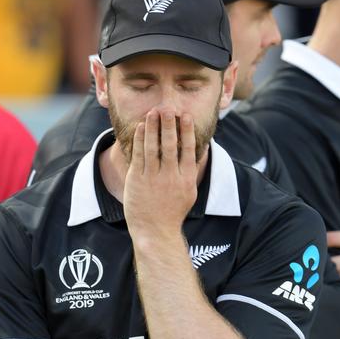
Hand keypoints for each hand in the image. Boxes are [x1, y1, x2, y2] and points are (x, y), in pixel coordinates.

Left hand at [123, 109, 198, 244]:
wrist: (155, 231)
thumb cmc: (173, 211)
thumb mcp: (190, 192)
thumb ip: (193, 170)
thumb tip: (203, 149)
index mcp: (186, 179)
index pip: (187, 149)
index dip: (187, 131)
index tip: (186, 115)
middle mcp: (170, 177)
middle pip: (170, 145)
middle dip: (169, 124)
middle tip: (168, 107)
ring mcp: (152, 179)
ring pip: (153, 148)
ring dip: (153, 128)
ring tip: (153, 112)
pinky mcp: (137, 181)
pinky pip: (138, 156)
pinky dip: (140, 140)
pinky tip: (141, 127)